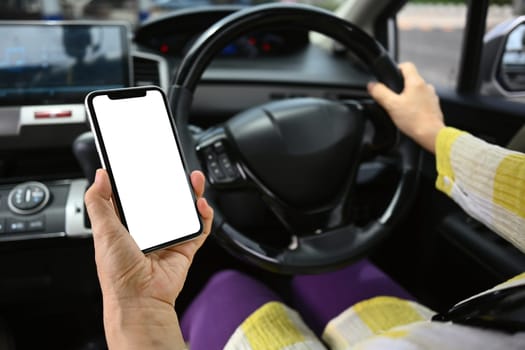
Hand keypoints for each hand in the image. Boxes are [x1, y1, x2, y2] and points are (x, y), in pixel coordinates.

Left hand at [85, 169, 212, 349]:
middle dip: (173, 183)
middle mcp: (149, 230)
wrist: (140, 299)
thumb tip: (100, 176)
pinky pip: (199, 228)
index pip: (137, 195)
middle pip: (165, 199)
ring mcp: (169, 238)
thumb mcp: (103, 231)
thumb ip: (99, 202)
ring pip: (184, 210)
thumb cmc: (118, 273)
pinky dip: (204, 215)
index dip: (144, 179)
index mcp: (127, 224)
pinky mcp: (185, 248)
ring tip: (193, 180)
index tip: (149, 164)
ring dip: (191, 194)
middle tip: (176, 169)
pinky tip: (201, 205)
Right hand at [367, 62, 444, 152]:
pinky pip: (423, 101)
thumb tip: (371, 85)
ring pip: (417, 90)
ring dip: (409, 96)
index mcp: (416, 82)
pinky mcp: (434, 106)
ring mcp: (432, 96)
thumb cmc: (414, 121)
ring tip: (401, 108)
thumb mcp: (391, 105)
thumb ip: (380, 93)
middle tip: (392, 97)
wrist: (431, 134)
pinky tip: (410, 115)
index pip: (406, 65)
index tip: (391, 77)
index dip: (397, 68)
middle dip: (401, 86)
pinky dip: (416, 105)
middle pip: (411, 79)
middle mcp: (426, 86)